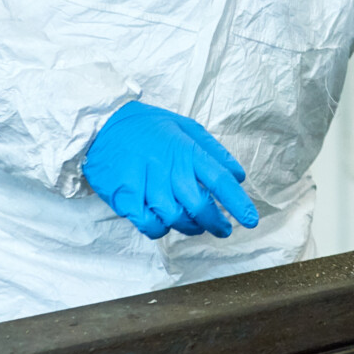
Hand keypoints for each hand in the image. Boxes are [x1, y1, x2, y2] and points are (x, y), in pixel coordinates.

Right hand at [82, 101, 259, 239]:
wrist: (101, 124)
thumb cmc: (147, 126)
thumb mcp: (185, 127)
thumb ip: (214, 151)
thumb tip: (238, 176)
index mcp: (187, 150)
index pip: (220, 180)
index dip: (238, 203)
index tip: (251, 220)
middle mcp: (168, 168)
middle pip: (200, 206)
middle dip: (216, 223)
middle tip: (223, 228)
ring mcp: (145, 184)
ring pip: (175, 218)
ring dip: (189, 227)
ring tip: (194, 225)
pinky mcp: (125, 197)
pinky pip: (148, 224)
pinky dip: (160, 230)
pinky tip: (163, 224)